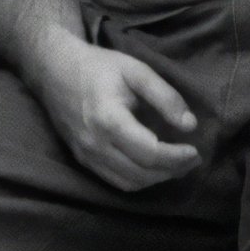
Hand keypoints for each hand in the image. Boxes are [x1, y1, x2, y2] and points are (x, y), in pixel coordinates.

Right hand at [32, 34, 200, 191]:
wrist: (54, 71)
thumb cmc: (98, 67)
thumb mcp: (136, 71)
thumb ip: (165, 97)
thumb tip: (189, 125)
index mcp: (109, 120)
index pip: (150, 153)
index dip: (176, 157)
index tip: (195, 151)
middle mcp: (95, 144)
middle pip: (141, 173)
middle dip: (171, 171)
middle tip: (191, 159)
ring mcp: (86, 156)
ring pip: (129, 183)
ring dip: (156, 179)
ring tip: (176, 165)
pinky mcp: (82, 160)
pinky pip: (114, 181)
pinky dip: (138, 180)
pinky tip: (152, 167)